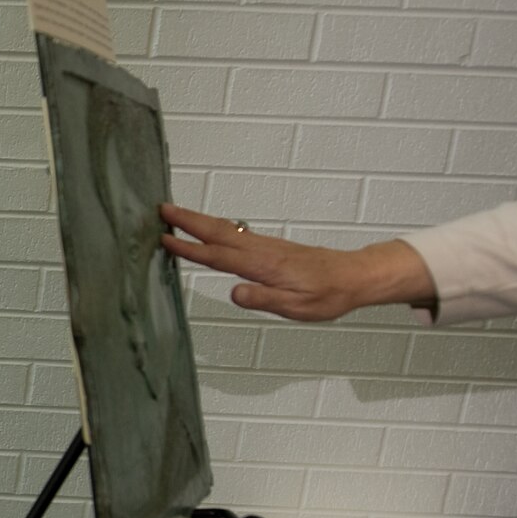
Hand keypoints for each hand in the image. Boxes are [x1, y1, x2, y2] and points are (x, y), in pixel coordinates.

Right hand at [159, 204, 434, 322]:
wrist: (354, 276)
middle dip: (188, 221)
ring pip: (226, 229)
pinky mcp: (271, 246)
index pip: (218, 256)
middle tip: (161, 210)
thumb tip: (233, 293)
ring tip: (177, 214)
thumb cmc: (328, 294)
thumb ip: (264, 299)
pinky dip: (217, 226)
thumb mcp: (297, 307)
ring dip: (200, 220)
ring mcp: (266, 245)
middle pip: (218, 232)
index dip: (190, 248)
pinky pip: (236, 232)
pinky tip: (212, 228)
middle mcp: (261, 250)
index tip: (166, 239)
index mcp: (263, 266)